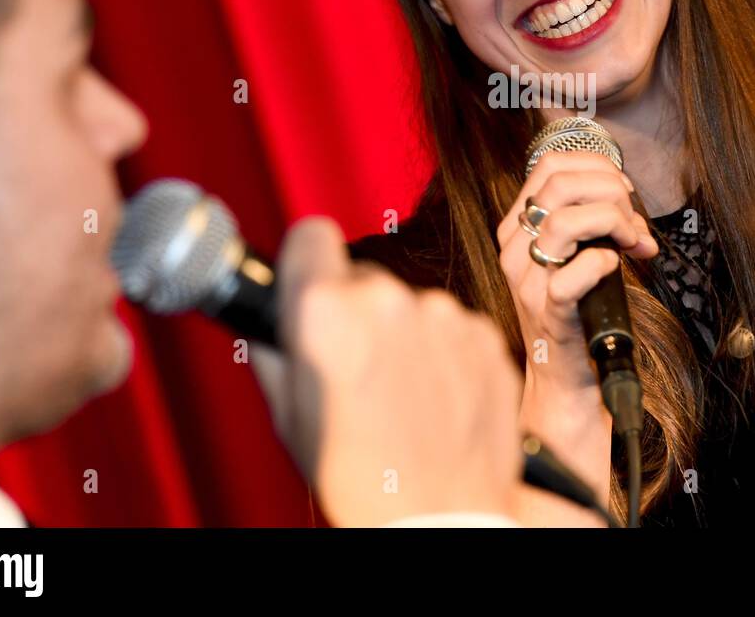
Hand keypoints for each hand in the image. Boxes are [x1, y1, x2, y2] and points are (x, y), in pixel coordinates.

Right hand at [276, 217, 522, 526]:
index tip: (310, 281)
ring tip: (400, 396)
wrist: (440, 518)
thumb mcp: (289, 417)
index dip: (307, 261)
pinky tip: (435, 398)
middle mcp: (389, 300)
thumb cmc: (361, 481)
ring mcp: (444, 316)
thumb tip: (268, 318)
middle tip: (354, 369)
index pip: (310, 235)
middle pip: (363, 278)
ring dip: (403, 334)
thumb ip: (275, 351)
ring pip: (410, 305)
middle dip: (354, 312)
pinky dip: (443, 353)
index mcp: (328, 312)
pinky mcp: (486, 335)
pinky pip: (453, 328)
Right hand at [497, 150, 656, 398]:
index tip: (624, 189)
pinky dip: (603, 262)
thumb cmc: (576, 308)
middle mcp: (515, 248)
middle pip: (560, 185)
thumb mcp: (576, 254)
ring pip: (565, 222)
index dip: (596, 166)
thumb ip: (597, 223)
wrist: (563, 373)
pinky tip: (615, 267)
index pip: (550, 165)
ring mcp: (528, 280)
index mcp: (518, 226)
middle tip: (632, 221)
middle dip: (611, 192)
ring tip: (632, 242)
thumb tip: (635, 214)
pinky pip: (572, 274)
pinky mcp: (549, 311)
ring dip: (613, 222)